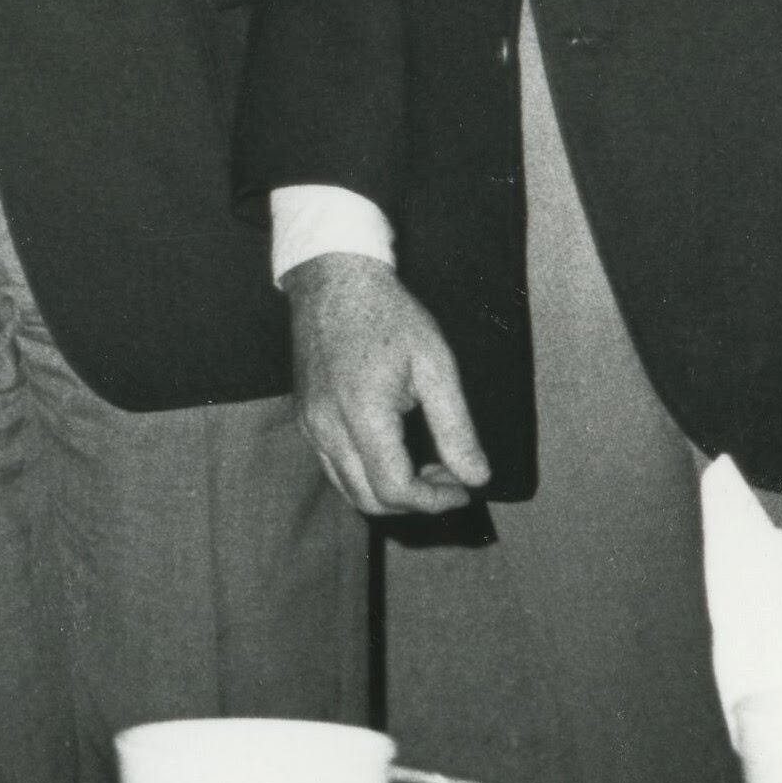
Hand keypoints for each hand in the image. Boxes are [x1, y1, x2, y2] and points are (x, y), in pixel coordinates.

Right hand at [285, 253, 487, 518]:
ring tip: (426, 465)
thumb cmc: (387, 316)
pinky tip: (395, 450)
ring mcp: (310, 426)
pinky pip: (335, 468)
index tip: (465, 486)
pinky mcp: (306, 420)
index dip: (436, 500)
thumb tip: (476, 478)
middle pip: (370, 500)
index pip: (396, 489)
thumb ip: (455, 427)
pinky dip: (368, 476)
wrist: (333, 281)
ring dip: (391, 492)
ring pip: (349, 489)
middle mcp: (327, 428)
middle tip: (450, 475)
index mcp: (362, 414)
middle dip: (416, 501)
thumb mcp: (435, 365)